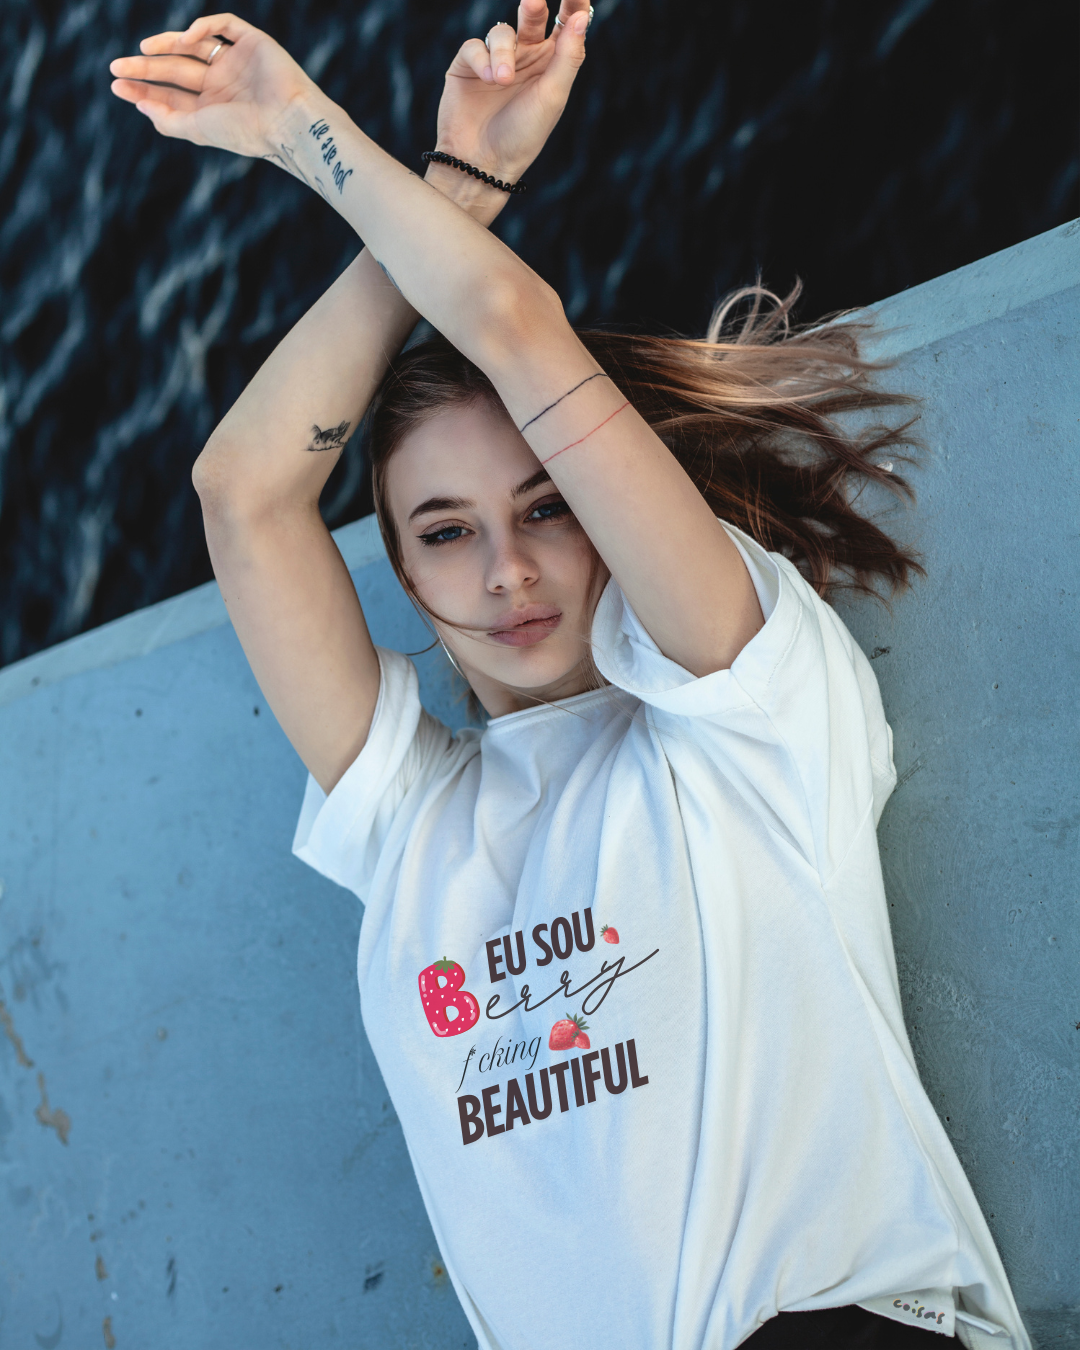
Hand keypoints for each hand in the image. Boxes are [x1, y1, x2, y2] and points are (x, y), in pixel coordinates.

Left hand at [109, 13, 319, 162]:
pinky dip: (202, 26)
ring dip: (167, 43)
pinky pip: (222, 25)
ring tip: (144, 48)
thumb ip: (169, 120)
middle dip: (146, 67)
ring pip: (194, 44)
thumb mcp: (199, 129)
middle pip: (176, 68)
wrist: (287, 121)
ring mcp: (236, 61)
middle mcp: (223, 83)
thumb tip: (141, 104)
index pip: (171, 93)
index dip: (143, 88)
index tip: (116, 85)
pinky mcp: (251, 42)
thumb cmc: (246, 131)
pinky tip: (185, 38)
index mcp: (213, 107)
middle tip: (116, 67)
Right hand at [433, 0, 590, 183]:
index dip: (572, 4)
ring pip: (502, 32)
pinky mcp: (468, 66)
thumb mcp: (552, 97)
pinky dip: (483, 59)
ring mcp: (496, 60)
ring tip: (504, 81)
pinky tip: (488, 81)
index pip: (565, 24)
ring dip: (503, 52)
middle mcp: (525, 58)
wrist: (481, 163)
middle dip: (534, 5)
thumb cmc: (523, 136)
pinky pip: (475, 46)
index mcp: (551, 65)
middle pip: (533, 16)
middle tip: (534, 0)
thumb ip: (568, 56)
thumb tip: (580, 16)